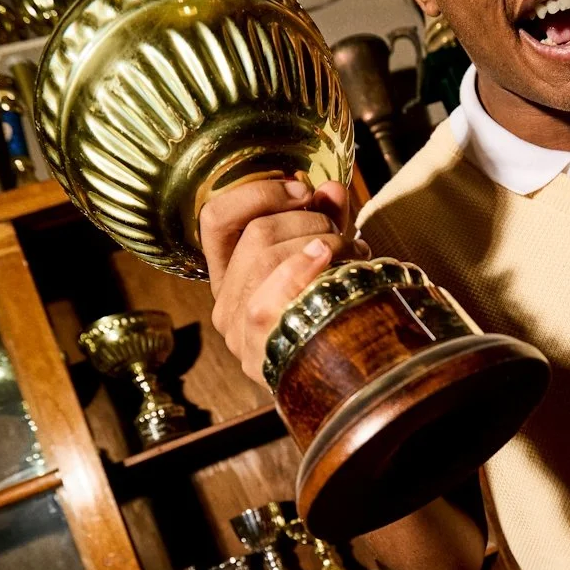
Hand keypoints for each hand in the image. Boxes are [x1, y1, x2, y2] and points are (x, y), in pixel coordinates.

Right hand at [200, 177, 370, 384]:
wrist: (342, 382)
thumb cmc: (329, 314)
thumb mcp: (322, 259)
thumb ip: (322, 222)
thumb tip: (330, 187)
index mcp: (229, 274)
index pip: (216, 218)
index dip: (259, 193)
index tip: (302, 189)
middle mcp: (224, 302)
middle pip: (255, 234)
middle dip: (308, 221)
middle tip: (342, 233)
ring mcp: (237, 331)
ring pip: (265, 256)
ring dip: (319, 243)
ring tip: (352, 252)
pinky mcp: (255, 351)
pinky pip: (267, 298)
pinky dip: (301, 269)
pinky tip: (330, 262)